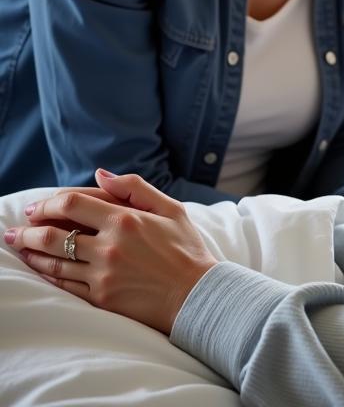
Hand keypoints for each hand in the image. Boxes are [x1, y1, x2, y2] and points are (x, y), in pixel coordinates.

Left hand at [5, 170, 216, 334]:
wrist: (195, 294)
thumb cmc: (186, 248)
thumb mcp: (170, 208)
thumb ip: (135, 188)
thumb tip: (101, 175)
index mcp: (125, 220)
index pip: (73, 204)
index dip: (48, 203)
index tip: (36, 207)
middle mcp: (110, 246)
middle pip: (54, 235)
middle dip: (28, 230)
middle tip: (14, 230)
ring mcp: (103, 274)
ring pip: (54, 261)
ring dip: (31, 252)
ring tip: (19, 247)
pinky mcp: (101, 298)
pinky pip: (64, 284)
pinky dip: (46, 274)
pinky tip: (38, 267)